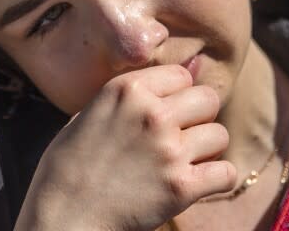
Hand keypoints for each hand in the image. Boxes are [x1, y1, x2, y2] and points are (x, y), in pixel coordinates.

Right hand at [16, 65, 234, 230]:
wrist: (62, 213)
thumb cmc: (69, 164)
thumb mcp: (90, 113)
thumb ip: (130, 97)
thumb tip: (179, 76)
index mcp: (127, 89)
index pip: (181, 75)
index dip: (177, 94)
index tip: (166, 111)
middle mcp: (152, 113)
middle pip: (208, 99)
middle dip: (198, 117)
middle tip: (180, 136)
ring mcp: (169, 150)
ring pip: (219, 135)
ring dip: (206, 149)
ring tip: (184, 161)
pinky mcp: (182, 187)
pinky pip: (225, 172)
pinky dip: (216, 179)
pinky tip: (197, 183)